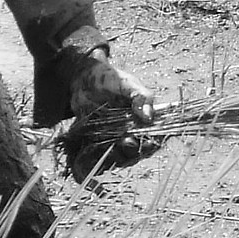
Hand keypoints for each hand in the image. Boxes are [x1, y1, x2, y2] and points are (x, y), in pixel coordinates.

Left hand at [61, 50, 157, 178]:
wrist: (83, 79)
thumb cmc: (110, 79)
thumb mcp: (128, 84)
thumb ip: (140, 97)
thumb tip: (149, 117)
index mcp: (146, 120)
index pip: (155, 138)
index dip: (153, 143)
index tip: (148, 142)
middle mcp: (133, 133)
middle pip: (138, 152)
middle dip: (134, 151)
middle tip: (127, 142)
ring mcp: (115, 139)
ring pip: (121, 157)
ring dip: (117, 156)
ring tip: (112, 147)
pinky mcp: (98, 142)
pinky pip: (101, 156)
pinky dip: (99, 159)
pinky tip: (95, 155)